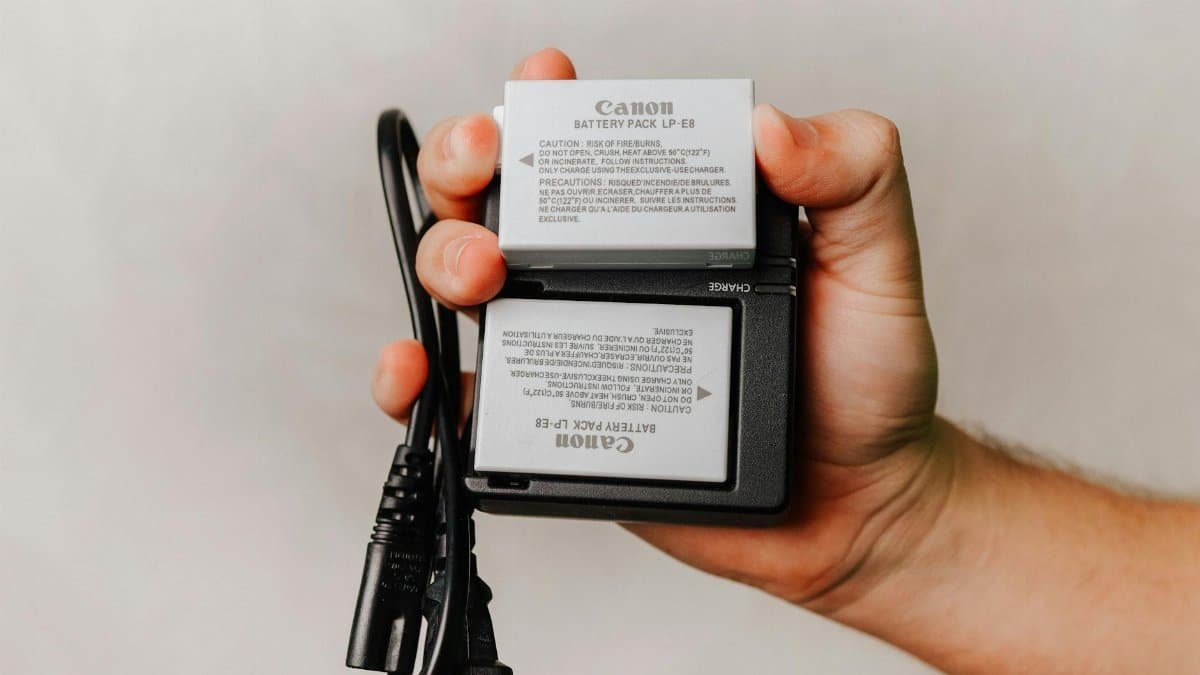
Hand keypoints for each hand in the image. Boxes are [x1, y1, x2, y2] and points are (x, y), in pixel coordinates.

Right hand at [370, 47, 945, 614]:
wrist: (853, 509)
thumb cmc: (864, 385)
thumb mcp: (879, 262)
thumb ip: (854, 176)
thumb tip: (772, 129)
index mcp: (672, 219)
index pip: (590, 139)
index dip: (544, 101)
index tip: (542, 87)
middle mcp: (607, 269)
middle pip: (500, 193)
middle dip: (466, 163)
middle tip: (487, 173)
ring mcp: (571, 339)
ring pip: (462, 276)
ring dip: (440, 254)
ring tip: (479, 274)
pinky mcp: (553, 416)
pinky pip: (461, 393)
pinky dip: (416, 377)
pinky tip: (419, 367)